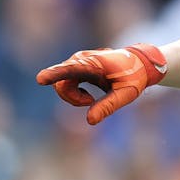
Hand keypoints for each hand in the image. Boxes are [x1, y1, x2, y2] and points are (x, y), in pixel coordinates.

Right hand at [36, 43, 166, 124]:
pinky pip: (65, 83)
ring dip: (74, 97)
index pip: (70, 69)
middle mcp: (81, 59)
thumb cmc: (134, 77)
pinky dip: (74, 94)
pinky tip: (88, 97)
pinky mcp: (77, 67)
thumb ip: (108, 106)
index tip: (40, 79)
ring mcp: (77, 62)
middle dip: (72, 98)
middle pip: (62, 83)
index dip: (54, 74)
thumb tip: (90, 121)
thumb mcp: (125, 94)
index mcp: (94, 63)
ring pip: (62, 84)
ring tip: (91, 100)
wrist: (139, 63)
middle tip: (90, 102)